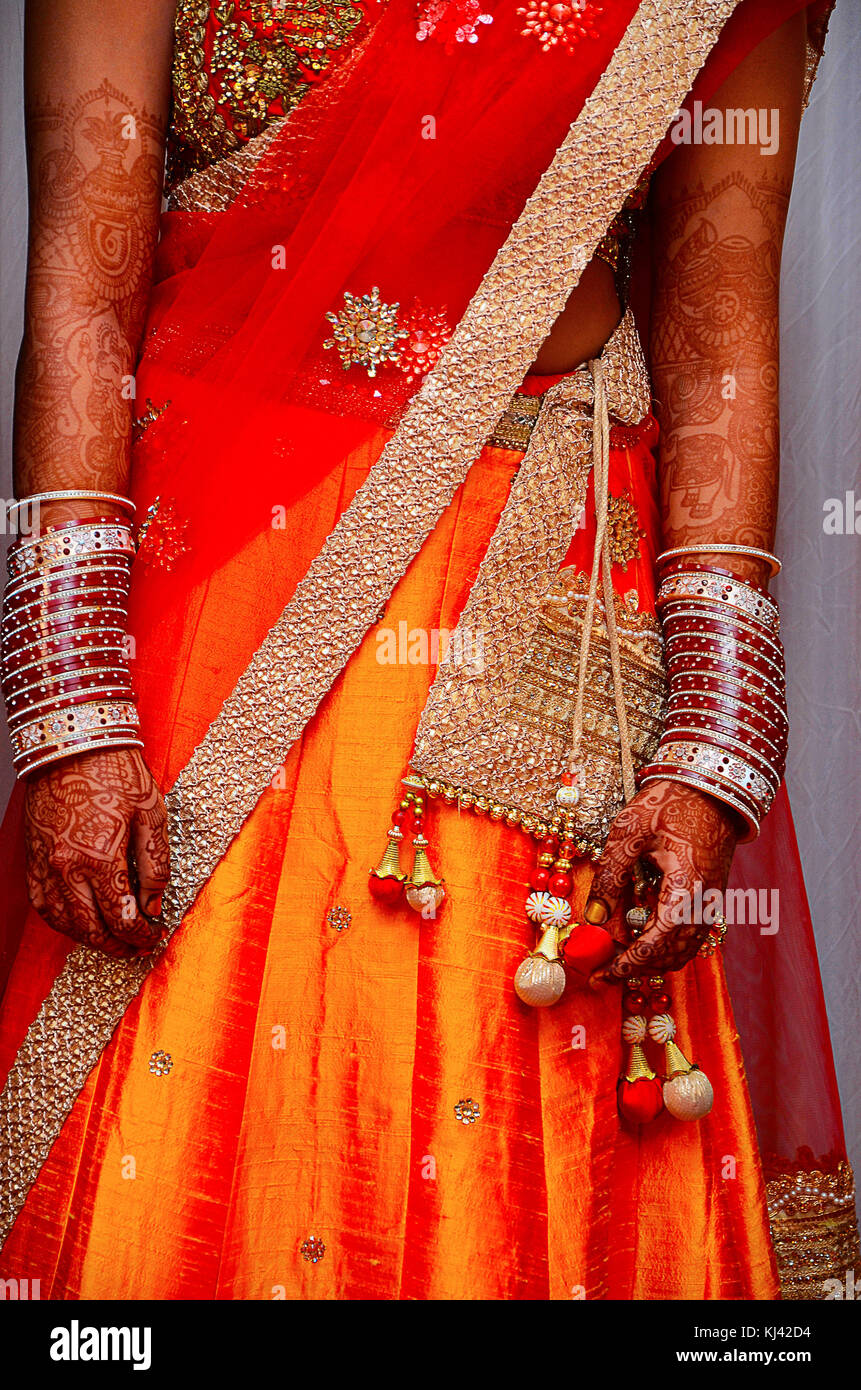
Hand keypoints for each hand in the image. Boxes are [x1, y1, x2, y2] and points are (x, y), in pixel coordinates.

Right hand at [24, 746, 169, 958]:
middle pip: (91, 929)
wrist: (74, 743)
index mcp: (101, 858)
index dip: (141, 935)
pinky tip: (77, 921)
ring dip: (88, 938)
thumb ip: (155, 866)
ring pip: (63, 922)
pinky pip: (42, 904)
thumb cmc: (117, 772)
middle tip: (135, 948)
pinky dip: (61, 920)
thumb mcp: (152, 815)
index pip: (123, 918)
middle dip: (116, 945)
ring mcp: (45, 865)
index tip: (153, 936)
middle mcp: (67, 868)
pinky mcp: (32, 857)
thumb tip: (155, 904)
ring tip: (110, 939)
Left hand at [584, 779, 738, 985]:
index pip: (655, 946)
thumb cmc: (670, 801)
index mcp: (687, 890)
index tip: (600, 976)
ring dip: (651, 957)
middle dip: (636, 966)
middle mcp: (705, 904)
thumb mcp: (629, 834)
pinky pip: (688, 933)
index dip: (626, 965)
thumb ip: (611, 877)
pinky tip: (638, 931)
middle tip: (601, 968)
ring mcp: (710, 902)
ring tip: (616, 950)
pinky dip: (663, 942)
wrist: (710, 785)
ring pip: (682, 949)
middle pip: (671, 956)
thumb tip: (593, 919)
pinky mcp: (709, 896)